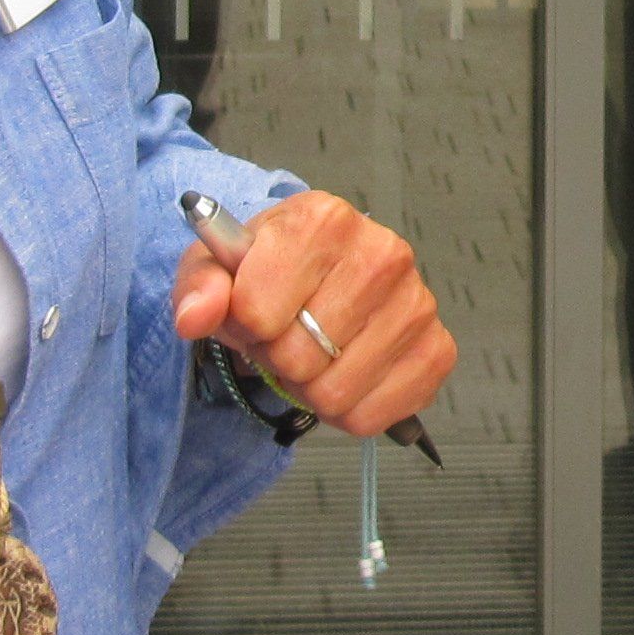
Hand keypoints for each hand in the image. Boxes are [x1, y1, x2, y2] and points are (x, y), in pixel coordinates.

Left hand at [169, 189, 454, 438]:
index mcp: (324, 220)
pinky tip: (347, 375)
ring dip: (313, 389)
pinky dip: (349, 411)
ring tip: (316, 356)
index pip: (259, 312)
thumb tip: (195, 316)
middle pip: (300, 356)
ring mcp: (417, 302)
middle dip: (280, 360)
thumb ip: (199, 288)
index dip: (245, 326)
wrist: (319, 278)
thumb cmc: (269, 272)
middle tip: (286, 338)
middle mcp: (383, 253)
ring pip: (336, 392)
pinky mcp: (437, 350)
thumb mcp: (217, 268)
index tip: (254, 312)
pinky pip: (375, 413)